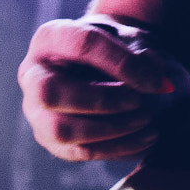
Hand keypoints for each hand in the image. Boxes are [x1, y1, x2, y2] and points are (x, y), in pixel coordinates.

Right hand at [17, 19, 175, 161]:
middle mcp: (34, 75)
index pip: (82, 45)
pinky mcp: (50, 138)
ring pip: (61, 130)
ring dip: (110, 129)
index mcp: (51, 38)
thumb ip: (144, 55)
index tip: (155, 81)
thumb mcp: (132, 41)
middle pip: (51, 92)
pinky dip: (117, 148)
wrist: (106, 68)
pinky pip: (78, 151)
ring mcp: (37, 110)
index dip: (122, 64)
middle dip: (102, 101)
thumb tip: (155, 78)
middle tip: (138, 101)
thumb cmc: (116, 52)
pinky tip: (145, 138)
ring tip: (145, 120)